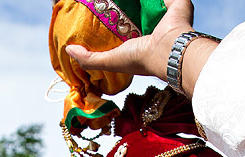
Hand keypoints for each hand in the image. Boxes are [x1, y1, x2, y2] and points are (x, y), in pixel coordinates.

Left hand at [65, 0, 199, 85]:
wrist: (169, 49)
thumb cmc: (141, 58)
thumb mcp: (110, 61)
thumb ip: (89, 58)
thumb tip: (68, 49)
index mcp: (139, 39)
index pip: (124, 25)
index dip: (113, 20)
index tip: (101, 13)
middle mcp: (152, 26)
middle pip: (134, 10)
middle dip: (123, 5)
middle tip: (108, 1)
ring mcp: (164, 12)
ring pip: (146, 1)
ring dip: (136, 0)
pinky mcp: (176, 1)